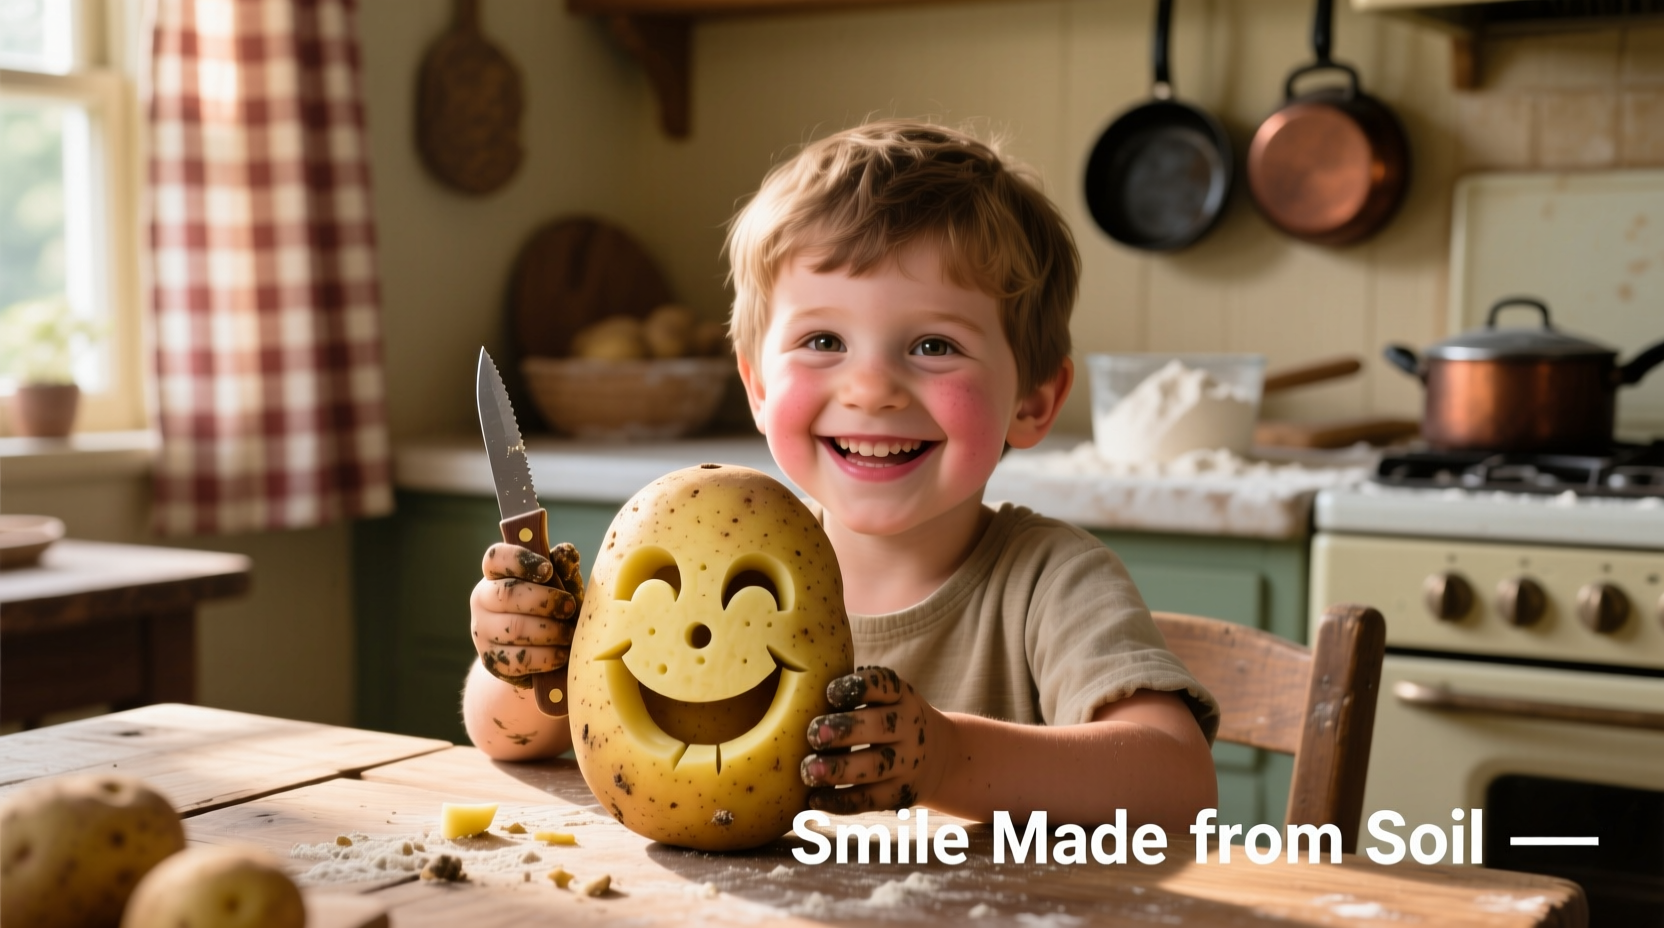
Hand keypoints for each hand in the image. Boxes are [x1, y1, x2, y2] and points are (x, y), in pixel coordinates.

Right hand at [469, 542, 583, 686]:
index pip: (495, 558)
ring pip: (514, 628)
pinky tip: (562, 654)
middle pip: (506, 593)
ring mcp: (482, 632)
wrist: (537, 656)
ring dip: (551, 631)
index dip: (520, 560)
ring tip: (570, 634)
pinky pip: (519, 659)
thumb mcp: (561, 586)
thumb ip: (563, 569)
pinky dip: (547, 657)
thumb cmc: (550, 611)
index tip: (548, 569)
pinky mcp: (491, 661)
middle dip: (545, 600)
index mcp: (496, 575)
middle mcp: (482, 600)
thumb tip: (566, 552)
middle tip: (569, 607)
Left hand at [800, 666, 948, 812]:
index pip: (883, 685)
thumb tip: (796, 685)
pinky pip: (871, 800)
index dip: (857, 687)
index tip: (829, 693)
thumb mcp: (888, 698)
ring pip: (875, 766)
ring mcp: (909, 762)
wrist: (941, 756)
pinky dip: (842, 801)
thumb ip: (854, 693)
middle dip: (844, 730)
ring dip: (839, 769)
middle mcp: (910, 726)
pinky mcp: (902, 793)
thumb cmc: (892, 719)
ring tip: (809, 770)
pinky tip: (815, 799)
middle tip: (813, 734)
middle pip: (879, 726)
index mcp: (902, 696)